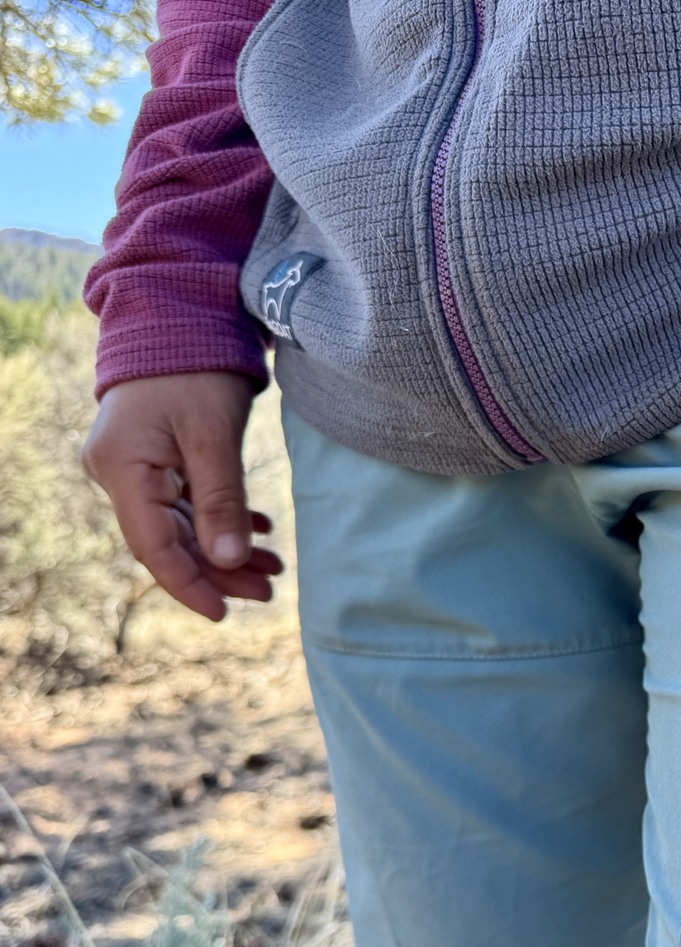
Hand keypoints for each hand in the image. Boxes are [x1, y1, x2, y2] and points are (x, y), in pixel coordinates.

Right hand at [82, 372, 283, 621]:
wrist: (177, 312)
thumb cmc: (194, 365)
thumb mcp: (213, 434)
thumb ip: (222, 499)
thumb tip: (231, 560)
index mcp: (123, 469)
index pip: (155, 546)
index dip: (190, 584)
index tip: (225, 613)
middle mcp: (119, 472)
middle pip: (170, 539)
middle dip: (220, 568)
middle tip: (269, 589)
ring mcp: (134, 464)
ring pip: (181, 522)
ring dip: (226, 546)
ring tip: (274, 567)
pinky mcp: (154, 454)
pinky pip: (185, 499)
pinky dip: (221, 517)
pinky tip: (258, 530)